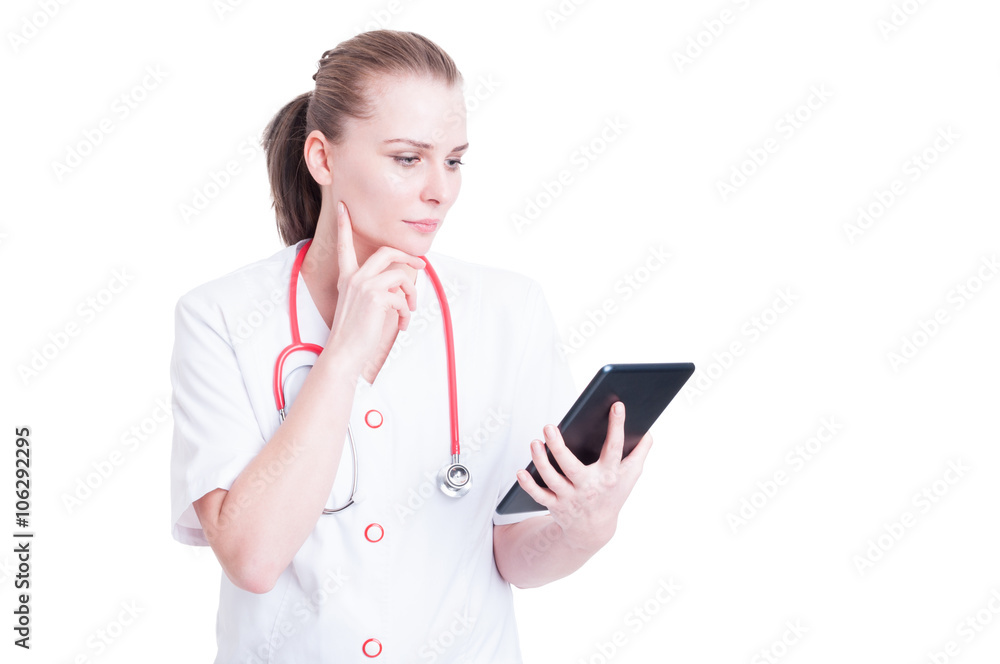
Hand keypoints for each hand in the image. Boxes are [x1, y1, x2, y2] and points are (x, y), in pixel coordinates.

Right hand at [327, 201, 424, 382]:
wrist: (344, 352)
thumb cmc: (354, 332)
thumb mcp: (359, 304)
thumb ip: (374, 288)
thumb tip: (399, 285)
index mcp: (347, 277)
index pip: (344, 245)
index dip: (344, 225)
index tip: (343, 207)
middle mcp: (354, 277)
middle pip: (387, 252)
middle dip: (408, 256)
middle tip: (421, 263)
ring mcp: (365, 286)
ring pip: (401, 276)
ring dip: (411, 294)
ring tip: (409, 310)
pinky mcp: (377, 298)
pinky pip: (402, 298)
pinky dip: (406, 313)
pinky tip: (401, 324)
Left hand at [514, 401, 652, 550]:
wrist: (594, 530)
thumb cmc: (612, 493)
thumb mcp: (631, 475)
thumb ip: (641, 452)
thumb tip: (648, 429)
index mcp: (610, 475)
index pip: (614, 449)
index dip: (617, 427)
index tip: (616, 405)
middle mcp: (589, 487)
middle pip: (571, 467)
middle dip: (559, 447)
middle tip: (548, 426)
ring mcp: (570, 498)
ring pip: (552, 479)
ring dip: (540, 461)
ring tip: (535, 442)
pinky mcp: (555, 505)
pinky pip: (539, 495)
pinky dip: (528, 484)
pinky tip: (520, 470)